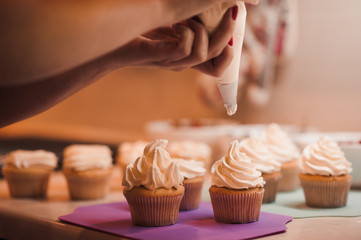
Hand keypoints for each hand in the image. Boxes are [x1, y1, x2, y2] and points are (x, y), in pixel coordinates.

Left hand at [107, 7, 236, 76]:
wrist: (109, 41)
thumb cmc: (139, 30)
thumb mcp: (171, 23)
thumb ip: (190, 20)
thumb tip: (211, 6)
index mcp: (187, 56)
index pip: (217, 66)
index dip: (231, 51)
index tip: (233, 25)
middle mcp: (183, 63)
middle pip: (218, 59)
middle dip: (228, 33)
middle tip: (230, 11)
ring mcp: (171, 62)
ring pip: (203, 53)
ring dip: (201, 29)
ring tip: (187, 17)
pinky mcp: (159, 57)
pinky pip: (185, 49)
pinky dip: (185, 32)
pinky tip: (174, 24)